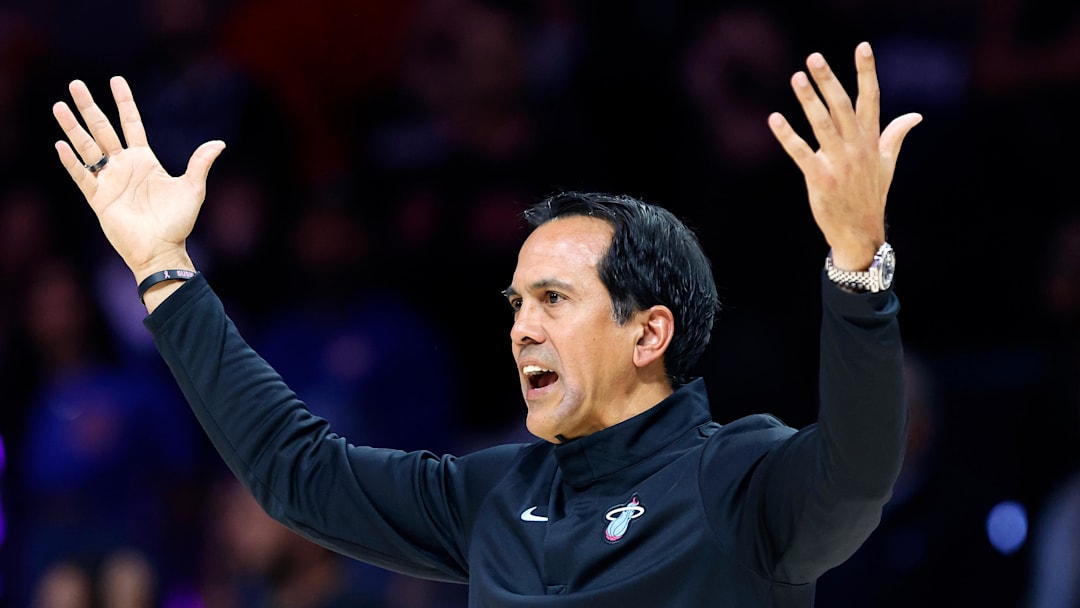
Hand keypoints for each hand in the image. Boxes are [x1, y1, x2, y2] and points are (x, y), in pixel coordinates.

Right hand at [53, 76, 225, 281]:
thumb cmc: (178, 221)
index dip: (124, 102)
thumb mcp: (193, 188)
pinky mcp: (98, 198)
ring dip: (73, 128)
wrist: (162, 249)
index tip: (116, 80)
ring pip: (87, 147)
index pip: (131, 123)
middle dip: (89, 107)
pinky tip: (61, 144)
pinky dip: (71, 161)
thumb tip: (220, 143)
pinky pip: (81, 175)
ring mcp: (109, 180)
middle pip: (103, 129)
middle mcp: (124, 166)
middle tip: (76, 83)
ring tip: (59, 106)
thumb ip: (200, 164)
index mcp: (145, 160)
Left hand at [768, 41, 921, 269]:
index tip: (863, 47)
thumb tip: (915, 115)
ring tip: (796, 77)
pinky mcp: (821, 178)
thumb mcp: (887, 163)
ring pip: (822, 125)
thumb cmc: (871, 195)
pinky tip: (775, 119)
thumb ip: (896, 135)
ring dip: (808, 100)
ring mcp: (839, 162)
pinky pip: (801, 153)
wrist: (860, 232)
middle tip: (814, 58)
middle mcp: (857, 148)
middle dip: (828, 80)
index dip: (866, 72)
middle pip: (842, 106)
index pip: (871, 99)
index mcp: (872, 140)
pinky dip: (787, 136)